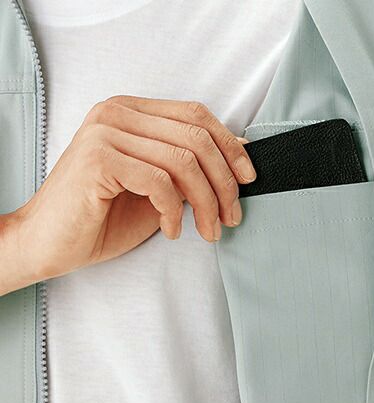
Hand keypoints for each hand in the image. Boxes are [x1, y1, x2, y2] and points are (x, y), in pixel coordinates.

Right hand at [0, 96, 255, 294]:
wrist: (48, 243)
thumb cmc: (102, 218)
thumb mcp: (159, 190)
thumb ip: (190, 170)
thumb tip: (238, 155)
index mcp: (132, 112)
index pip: (197, 115)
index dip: (230, 146)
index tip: (248, 179)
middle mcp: (117, 113)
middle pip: (197, 138)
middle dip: (225, 183)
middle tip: (231, 217)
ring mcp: (105, 133)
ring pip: (184, 162)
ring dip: (206, 203)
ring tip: (209, 230)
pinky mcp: (98, 159)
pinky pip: (159, 182)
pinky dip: (175, 212)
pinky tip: (172, 231)